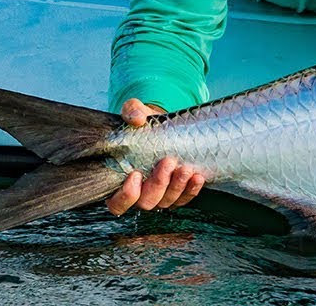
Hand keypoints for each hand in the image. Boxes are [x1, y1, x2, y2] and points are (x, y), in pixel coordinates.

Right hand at [105, 99, 205, 215]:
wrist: (166, 127)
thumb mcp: (136, 113)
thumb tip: (137, 118)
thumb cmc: (145, 125)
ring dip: (177, 187)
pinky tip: (197, 177)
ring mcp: (160, 195)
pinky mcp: (178, 192)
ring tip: (185, 168)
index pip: (117, 203)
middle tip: (168, 162)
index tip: (135, 174)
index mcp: (120, 182)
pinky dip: (191, 190)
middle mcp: (140, 193)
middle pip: (146, 202)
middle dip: (158, 184)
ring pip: (167, 202)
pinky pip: (185, 198)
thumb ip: (131, 112)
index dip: (126, 195)